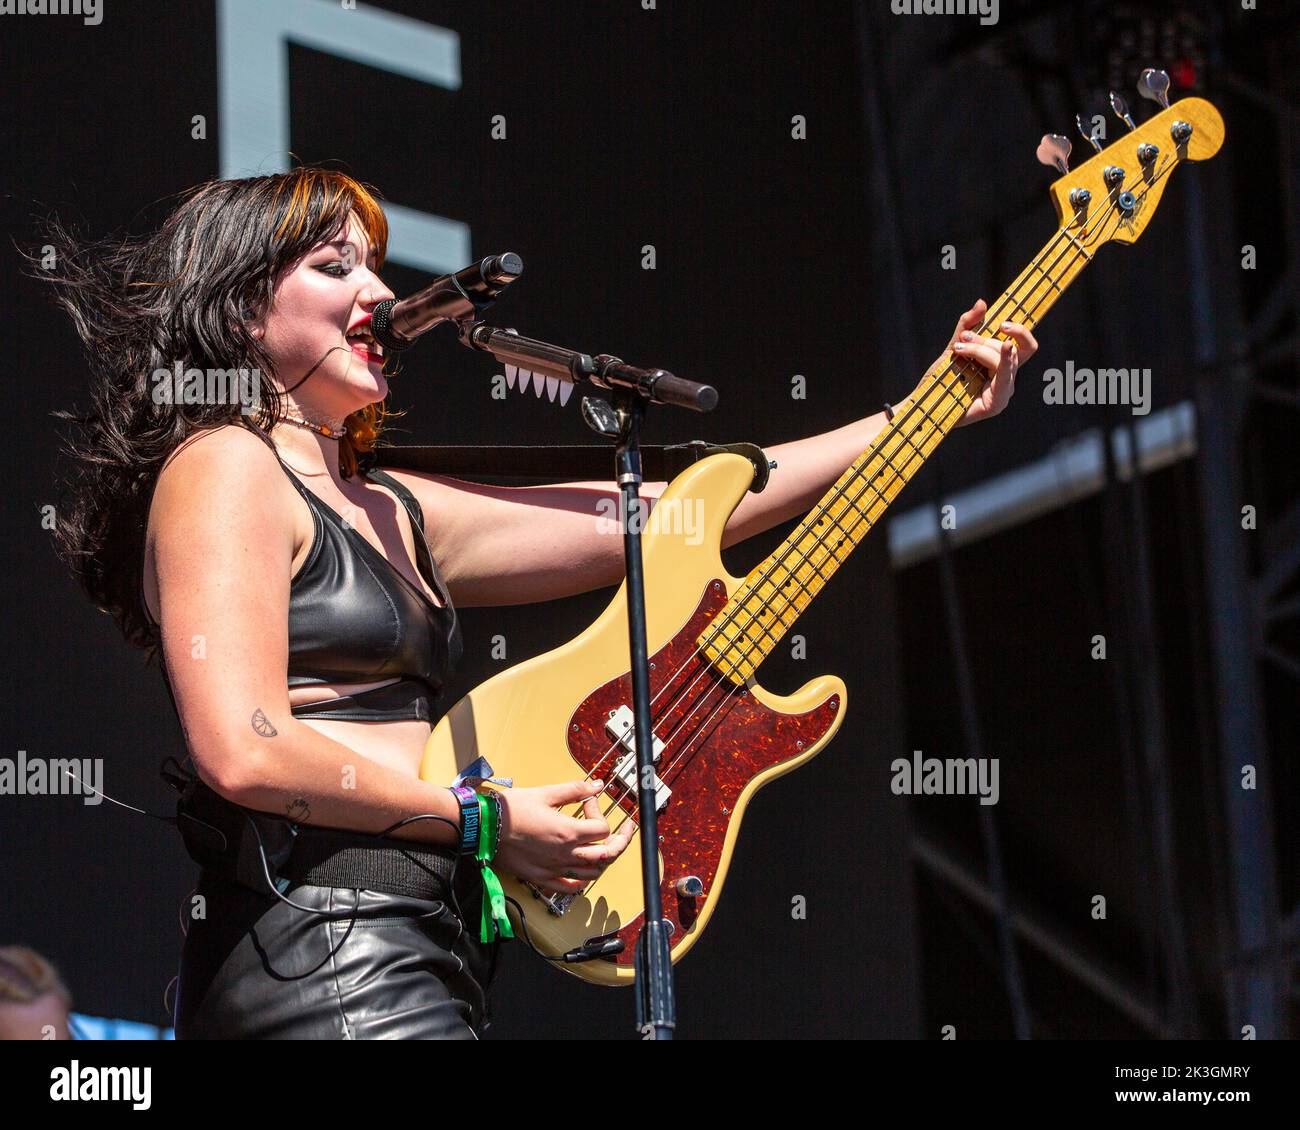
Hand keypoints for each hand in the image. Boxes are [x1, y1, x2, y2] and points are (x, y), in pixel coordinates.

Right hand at [492, 779, 636, 896]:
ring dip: (603, 860)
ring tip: (603, 847)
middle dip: (619, 841)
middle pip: (607, 854)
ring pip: (592, 873)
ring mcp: (554, 869)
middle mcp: (565, 854)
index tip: (589, 804)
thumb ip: (575, 790)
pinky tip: (583, 871)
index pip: (603, 829)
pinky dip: (582, 880)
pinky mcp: (542, 878)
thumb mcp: (546, 793)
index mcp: (568, 832)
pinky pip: (570, 888)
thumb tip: (596, 786)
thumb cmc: (510, 811)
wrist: (484, 828)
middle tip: (623, 831)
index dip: (600, 813)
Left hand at [928, 299, 1037, 426]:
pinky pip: (1005, 376)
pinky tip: (1005, 347)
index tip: (1002, 323)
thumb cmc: (939, 379)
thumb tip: (982, 302)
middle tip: (963, 339)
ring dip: (981, 349)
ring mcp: (1003, 393)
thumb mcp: (954, 347)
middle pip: (1012, 349)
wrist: (923, 403)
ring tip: (958, 349)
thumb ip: (967, 325)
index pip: (1025, 346)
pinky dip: (1003, 360)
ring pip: (1006, 359)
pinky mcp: (996, 403)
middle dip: (986, 339)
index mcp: (1002, 368)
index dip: (1021, 331)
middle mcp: (1006, 380)